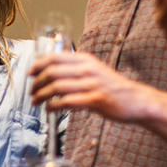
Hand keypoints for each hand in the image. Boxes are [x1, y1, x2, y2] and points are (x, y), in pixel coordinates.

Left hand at [30, 52, 159, 122]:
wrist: (136, 101)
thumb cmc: (113, 88)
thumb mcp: (95, 71)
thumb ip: (76, 69)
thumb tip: (51, 72)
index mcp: (86, 59)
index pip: (54, 57)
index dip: (38, 65)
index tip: (30, 73)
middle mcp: (87, 69)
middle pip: (52, 72)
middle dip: (37, 83)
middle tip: (31, 91)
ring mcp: (92, 84)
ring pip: (57, 87)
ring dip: (41, 95)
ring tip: (36, 101)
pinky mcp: (95, 100)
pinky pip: (67, 101)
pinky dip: (54, 106)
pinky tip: (50, 109)